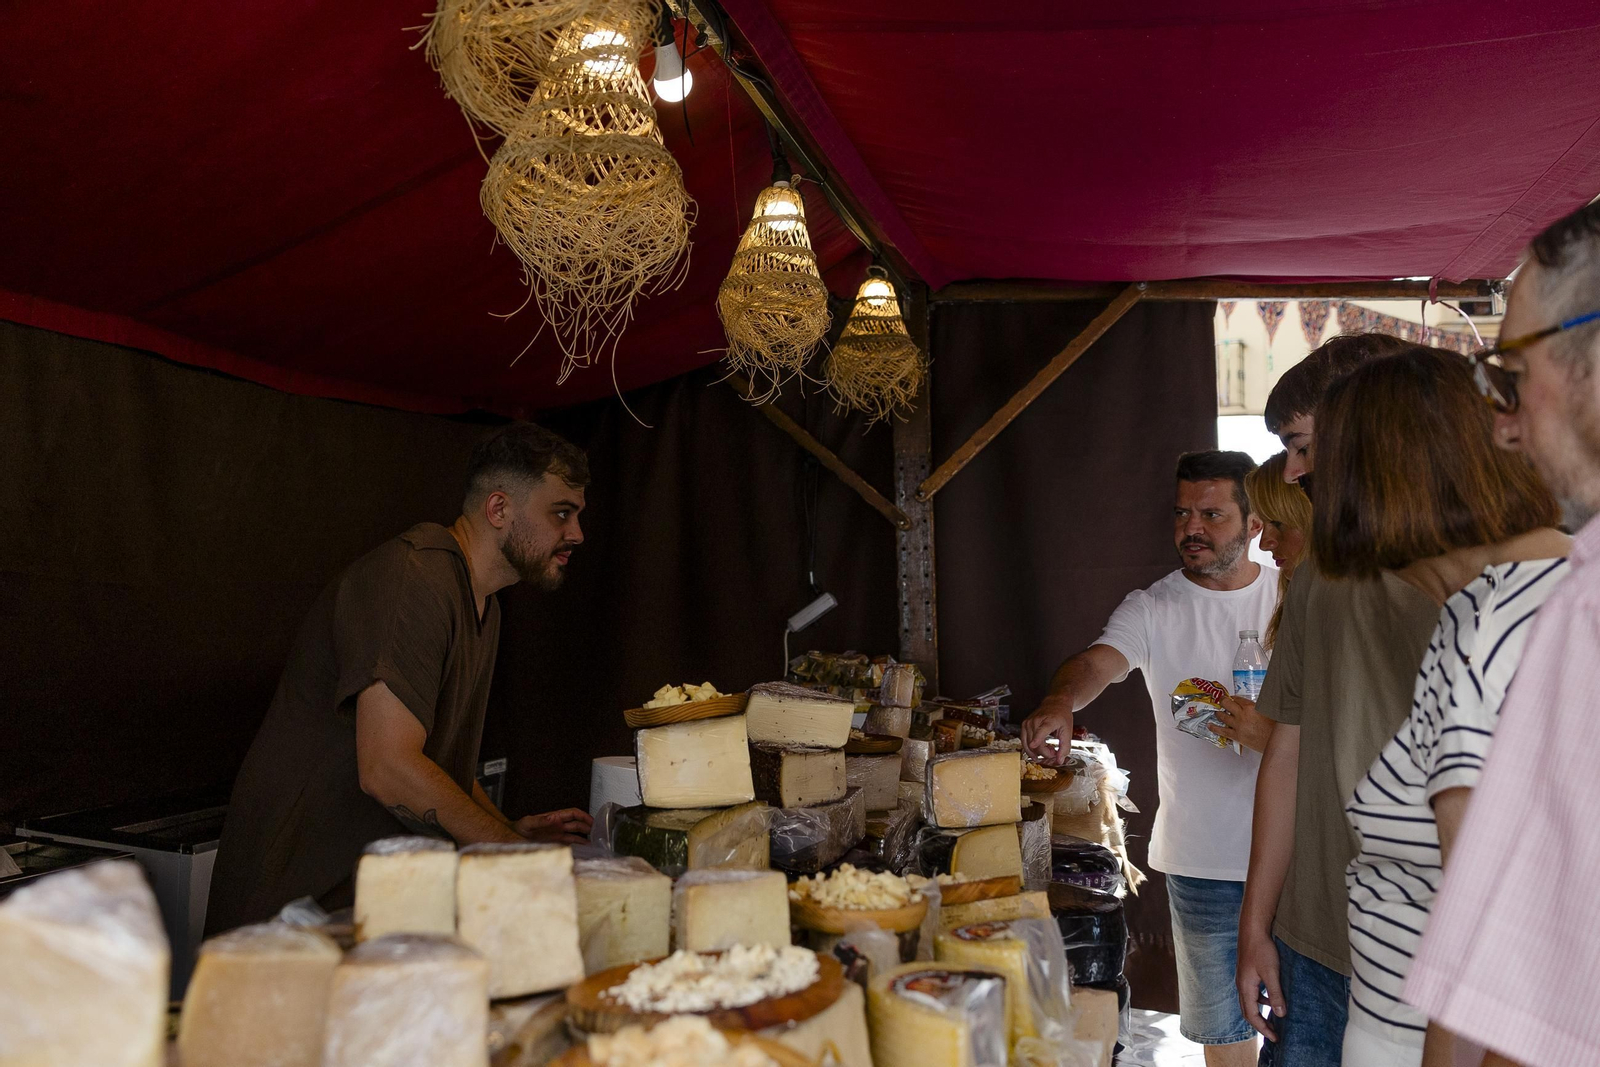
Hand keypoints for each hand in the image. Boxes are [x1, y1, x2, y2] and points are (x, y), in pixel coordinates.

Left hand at [513, 807, 592, 843]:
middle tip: (599, 832)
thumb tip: (555, 818)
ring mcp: (557, 833)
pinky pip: (569, 842)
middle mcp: (558, 824)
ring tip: (595, 841)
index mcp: (554, 817)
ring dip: (585, 835)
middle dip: (588, 826)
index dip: (583, 816)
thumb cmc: (518, 828)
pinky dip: (578, 844)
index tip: (592, 821)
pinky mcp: (554, 842)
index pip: (573, 814)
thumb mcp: (528, 823)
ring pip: (575, 833)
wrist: (512, 837)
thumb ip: (541, 820)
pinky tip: (584, 848)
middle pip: (577, 823)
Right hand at [1022, 696, 1073, 765]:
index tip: (1033, 745)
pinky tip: (1038, 749)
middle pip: (1035, 744)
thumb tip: (1059, 760)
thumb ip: (1065, 747)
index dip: (1036, 739)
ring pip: (1028, 745)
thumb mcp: (1068, 731)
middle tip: (1054, 752)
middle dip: (1045, 753)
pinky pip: (1024, 741)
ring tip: (1047, 750)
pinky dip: (1031, 748)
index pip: (1040, 731)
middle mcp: (1035, 721)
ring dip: (1037, 752)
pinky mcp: (1024, 725)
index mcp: (1048, 721)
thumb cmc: (1062, 716)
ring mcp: (1027, 723)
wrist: (1055, 703)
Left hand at [1209, 695, 1275, 753]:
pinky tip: (1210, 725)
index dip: (1233, 697)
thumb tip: (1254, 706)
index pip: (1238, 698)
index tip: (1232, 698)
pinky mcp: (1237, 736)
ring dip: (1218, 713)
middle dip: (1223, 701)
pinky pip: (1222, 731)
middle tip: (1221, 701)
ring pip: (1222, 716)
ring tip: (1216, 712)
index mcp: (1251, 707)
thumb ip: (1259, 707)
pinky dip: (1214, 728)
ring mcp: (1238, 725)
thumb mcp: (1268, 712)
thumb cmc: (1275, 728)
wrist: (1275, 741)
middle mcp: (1242, 715)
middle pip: (1227, 703)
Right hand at [1237, 924, 1284, 1041]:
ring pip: (1250, 1001)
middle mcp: (1241, 985)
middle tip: (1274, 1034)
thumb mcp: (1271, 973)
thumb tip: (1280, 1015)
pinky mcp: (1248, 972)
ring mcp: (1244, 978)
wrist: (1253, 929)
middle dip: (1260, 1024)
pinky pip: (1253, 992)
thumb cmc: (1261, 949)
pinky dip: (1262, 1000)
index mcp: (1245, 987)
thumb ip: (1275, 994)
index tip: (1275, 1038)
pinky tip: (1272, 997)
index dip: (1263, 1028)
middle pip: (1248, 1011)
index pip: (1251, 1015)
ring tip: (1274, 1018)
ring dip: (1261, 1012)